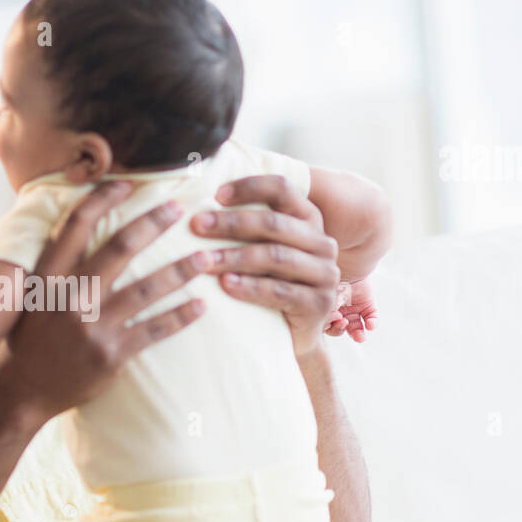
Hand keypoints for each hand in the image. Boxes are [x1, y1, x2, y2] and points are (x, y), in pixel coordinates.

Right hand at [0, 180, 211, 423]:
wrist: (23, 390)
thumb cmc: (28, 338)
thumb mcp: (30, 295)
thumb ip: (53, 264)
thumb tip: (75, 226)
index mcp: (49, 276)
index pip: (77, 225)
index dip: (104, 199)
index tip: (128, 184)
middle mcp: (71, 297)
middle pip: (120, 248)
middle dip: (153, 223)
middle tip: (179, 208)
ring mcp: (93, 327)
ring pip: (146, 289)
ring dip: (180, 271)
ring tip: (205, 257)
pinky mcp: (112, 355)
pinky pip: (154, 330)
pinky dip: (179, 316)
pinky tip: (200, 305)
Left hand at [189, 174, 340, 357]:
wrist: (291, 334)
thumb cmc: (268, 283)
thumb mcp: (261, 250)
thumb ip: (246, 225)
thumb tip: (198, 203)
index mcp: (309, 219)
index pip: (283, 189)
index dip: (250, 187)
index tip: (215, 195)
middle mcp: (322, 243)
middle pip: (274, 223)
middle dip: (231, 223)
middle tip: (196, 225)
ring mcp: (325, 274)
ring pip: (275, 256)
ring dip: (235, 256)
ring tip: (204, 260)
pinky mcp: (319, 304)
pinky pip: (279, 291)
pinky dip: (249, 287)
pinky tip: (225, 285)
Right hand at [324, 278, 378, 341]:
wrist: (347, 263)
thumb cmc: (330, 278)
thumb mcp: (321, 296)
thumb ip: (320, 312)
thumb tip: (322, 327)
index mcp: (325, 309)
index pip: (325, 327)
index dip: (329, 326)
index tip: (333, 317)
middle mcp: (339, 311)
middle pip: (339, 329)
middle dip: (340, 330)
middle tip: (343, 321)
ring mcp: (354, 309)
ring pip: (356, 328)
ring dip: (358, 335)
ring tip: (360, 337)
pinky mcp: (368, 305)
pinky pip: (371, 318)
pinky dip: (372, 323)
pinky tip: (370, 325)